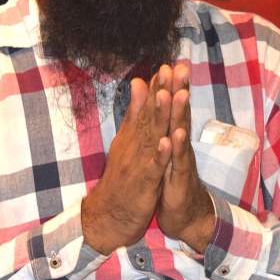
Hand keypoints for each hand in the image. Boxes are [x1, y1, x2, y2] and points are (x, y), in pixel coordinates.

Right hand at [81, 68, 172, 254]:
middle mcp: (133, 144)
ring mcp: (138, 162)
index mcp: (132, 135)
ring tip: (168, 94)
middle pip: (149, 115)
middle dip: (160, 92)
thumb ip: (134, 114)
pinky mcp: (144, 182)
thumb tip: (138, 84)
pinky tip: (165, 140)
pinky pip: (153, 167)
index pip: (145, 106)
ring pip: (151, 136)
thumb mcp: (126, 142)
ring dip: (159, 116)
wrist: (109, 216)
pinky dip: (159, 154)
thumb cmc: (122, 178)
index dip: (157, 86)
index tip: (167, 64)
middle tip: (170, 69)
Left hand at [154, 63, 215, 252]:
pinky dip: (177, 148)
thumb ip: (163, 129)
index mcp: (173, 137)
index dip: (169, 86)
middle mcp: (180, 144)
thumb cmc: (173, 180)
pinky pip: (179, 162)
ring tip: (179, 93)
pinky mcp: (181, 178)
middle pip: (179, 113)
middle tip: (179, 66)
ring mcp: (182, 160)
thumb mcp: (166, 152)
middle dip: (179, 90)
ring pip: (181, 133)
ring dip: (179, 113)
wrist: (187, 216)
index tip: (167, 62)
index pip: (171, 108)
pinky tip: (175, 135)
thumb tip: (159, 107)